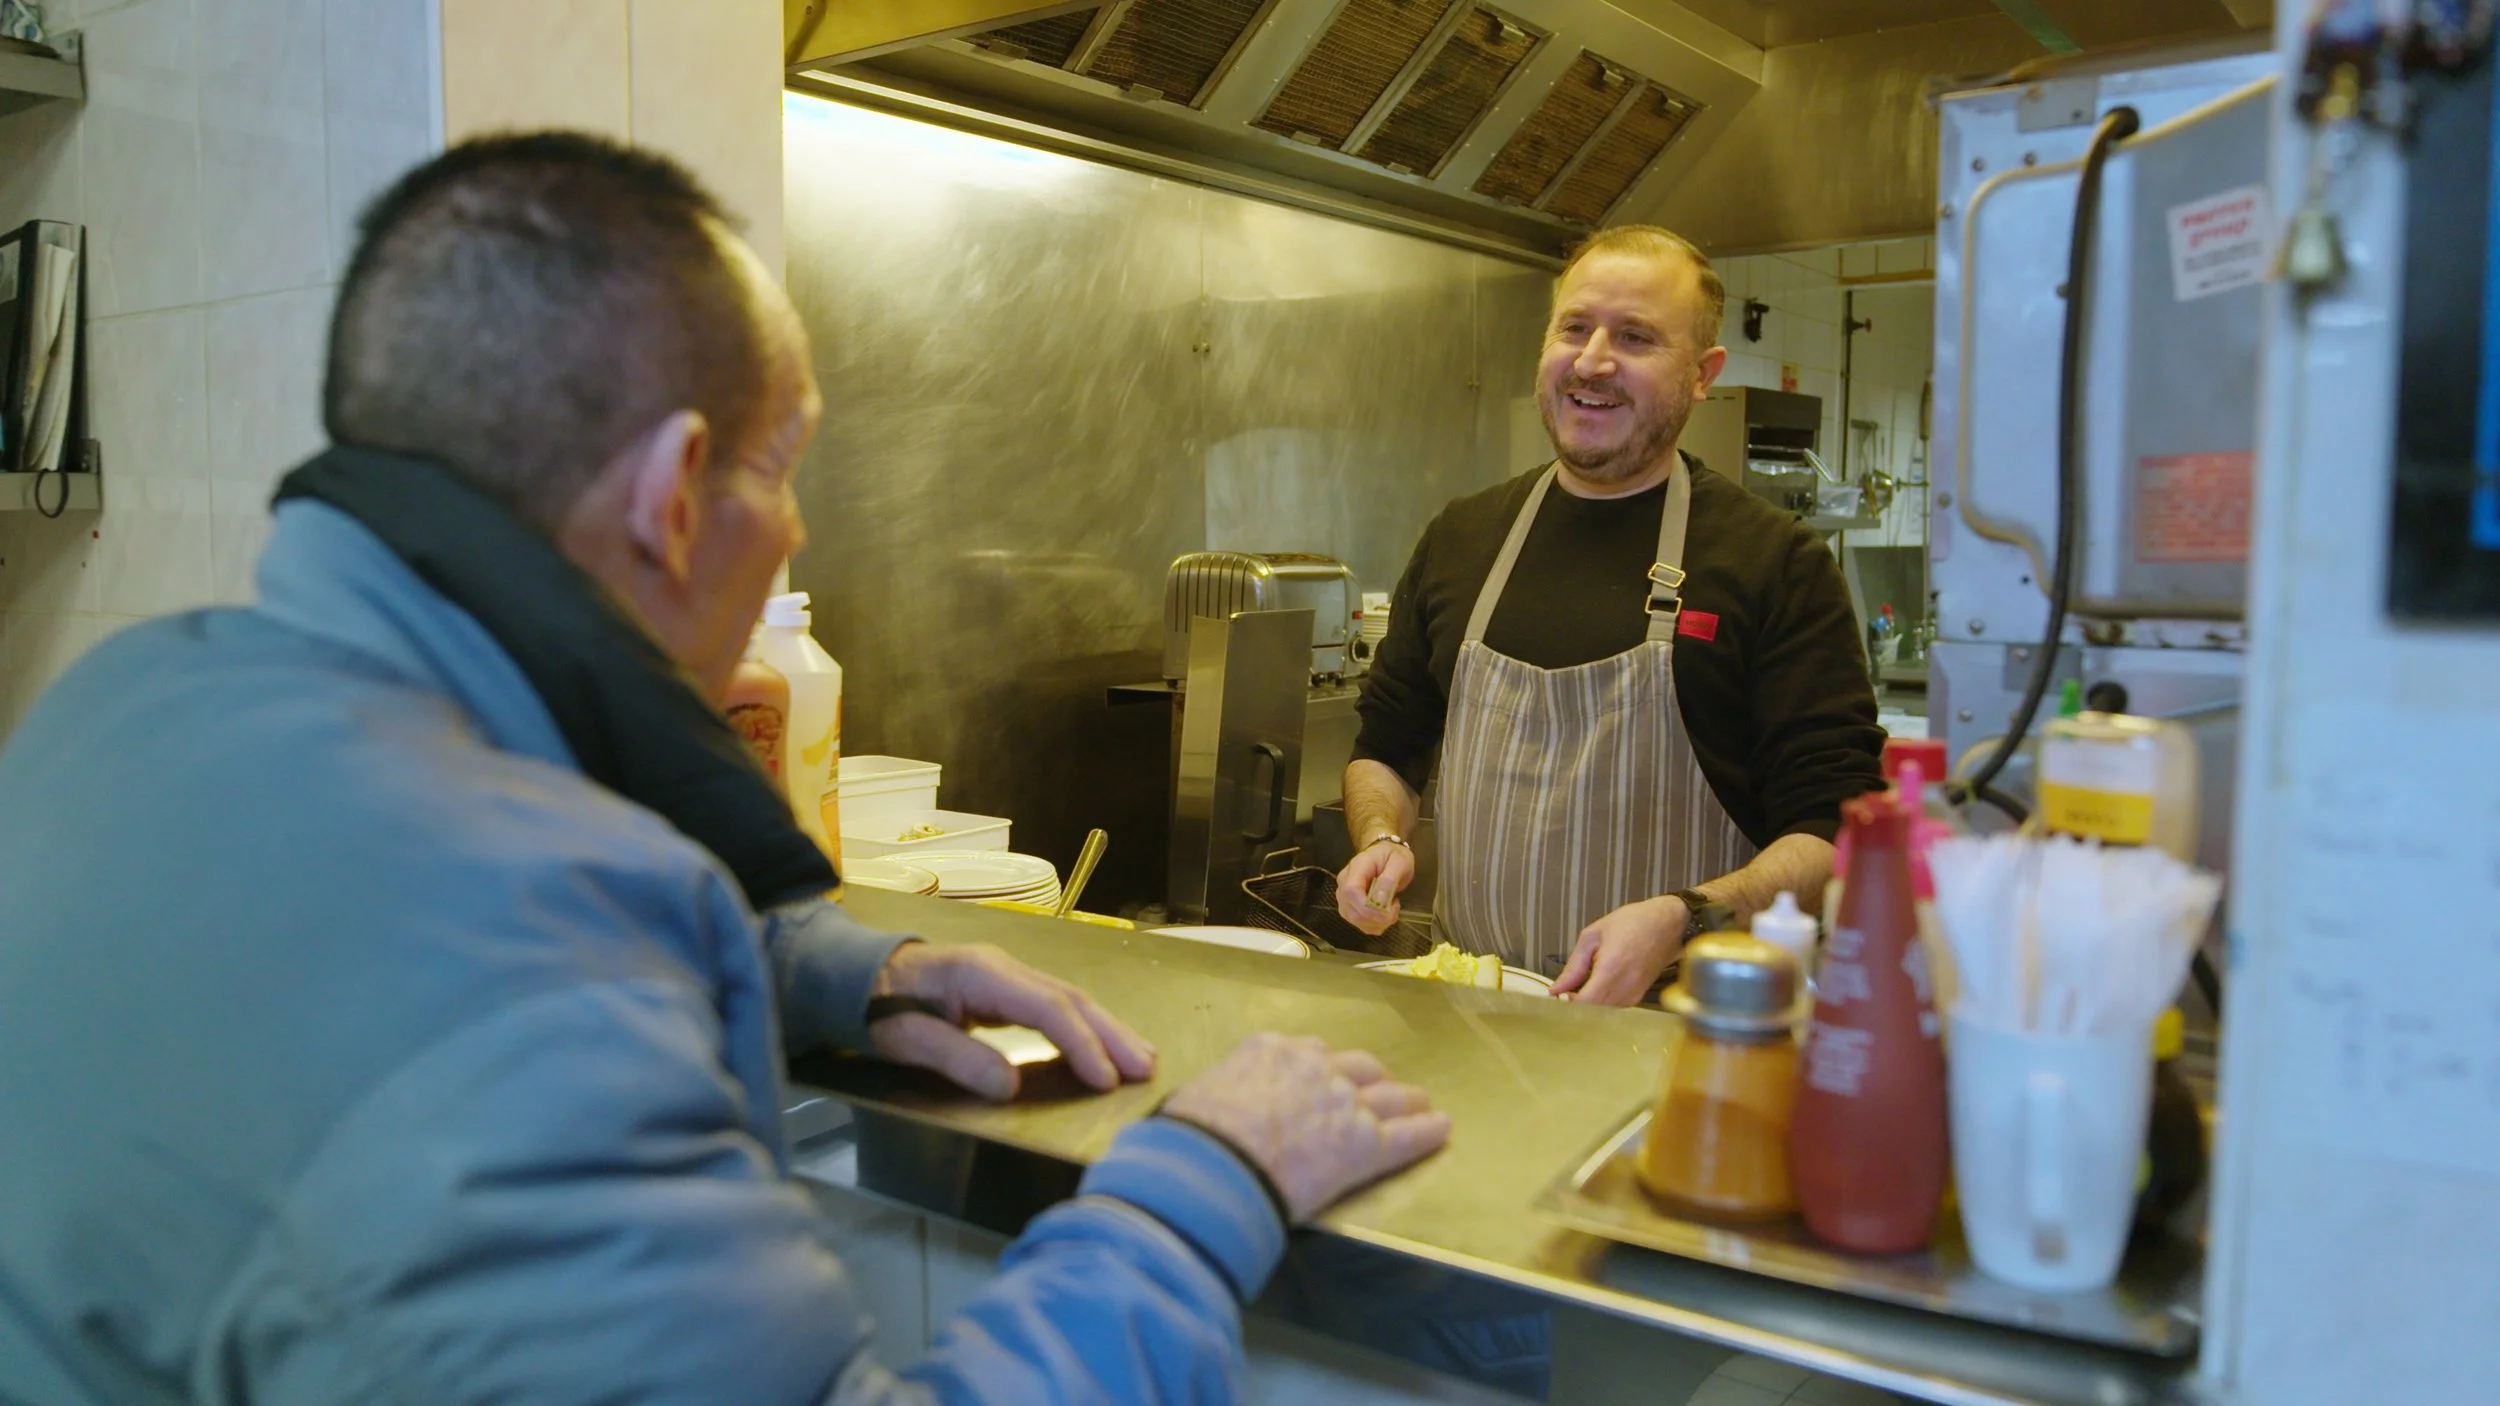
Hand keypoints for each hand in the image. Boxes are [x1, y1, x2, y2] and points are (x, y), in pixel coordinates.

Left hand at [868, 942, 1156, 1100]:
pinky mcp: (1005, 987)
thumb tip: (1012, 1087)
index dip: (1080, 1043)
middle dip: (1111, 1033)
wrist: (857, 975)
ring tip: (1142, 1059)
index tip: (1105, 1079)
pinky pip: (1056, 1005)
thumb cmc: (878, 1007)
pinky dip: (1086, 1026)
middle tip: (1146, 1068)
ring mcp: (1007, 974)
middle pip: (1070, 997)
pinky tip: (1103, 1047)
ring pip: (1069, 998)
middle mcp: (1003, 967)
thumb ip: (958, 1058)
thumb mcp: (906, 1038)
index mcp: (981, 973)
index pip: (1046, 1007)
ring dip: (1107, 1029)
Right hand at [1161, 1033, 1450, 1222]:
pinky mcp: (1366, 1145)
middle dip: (1368, 1078)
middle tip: (1376, 1089)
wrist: (1213, 1165)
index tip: (1322, 1077)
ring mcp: (1345, 1104)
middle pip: (1355, 1067)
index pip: (1308, 1053)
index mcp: (1272, 1051)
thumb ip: (1217, 1096)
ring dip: (1406, 1099)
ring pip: (1388, 1096)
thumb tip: (1202, 1112)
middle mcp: (1314, 1069)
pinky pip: (1406, 1135)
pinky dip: (1426, 1132)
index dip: (1320, 1068)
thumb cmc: (1190, 1136)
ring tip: (1420, 1102)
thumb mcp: (1196, 1098)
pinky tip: (1441, 1129)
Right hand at [1334, 841, 1414, 935]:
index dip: (1368, 907)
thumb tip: (1380, 900)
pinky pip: (1361, 925)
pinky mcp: (1351, 909)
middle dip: (1377, 918)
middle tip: (1396, 907)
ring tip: (1392, 908)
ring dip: (1378, 923)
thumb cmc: (1392, 856)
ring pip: (1356, 921)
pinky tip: (1385, 914)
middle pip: (1352, 911)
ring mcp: (1345, 899)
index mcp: (1355, 869)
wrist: (1385, 855)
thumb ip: (1389, 879)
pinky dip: (1376, 926)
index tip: (1389, 908)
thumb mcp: (1399, 862)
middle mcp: (1344, 885)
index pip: (1351, 891)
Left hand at [1551, 895, 1685, 1005]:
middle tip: (1565, 990)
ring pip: (1603, 1012)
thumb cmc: (1633, 923)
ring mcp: (1635, 993)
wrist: (1667, 924)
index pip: (1584, 1002)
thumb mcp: (1593, 935)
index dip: (1566, 1004)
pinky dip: (1602, 1001)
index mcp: (1611, 968)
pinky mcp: (1639, 996)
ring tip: (1582, 984)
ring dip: (1589, 1003)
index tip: (1556, 996)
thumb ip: (1573, 965)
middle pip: (1593, 1011)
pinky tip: (1598, 985)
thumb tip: (1557, 988)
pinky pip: (1615, 1007)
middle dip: (1575, 1004)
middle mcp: (1625, 985)